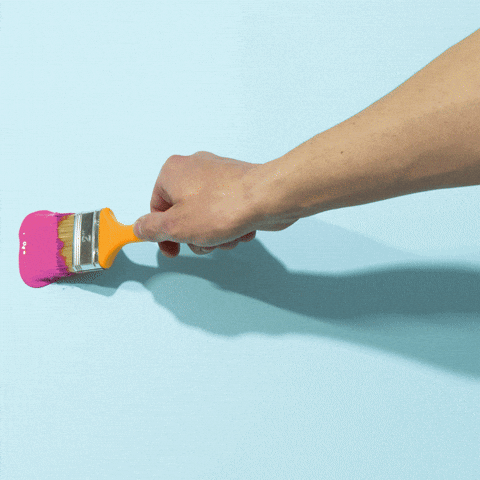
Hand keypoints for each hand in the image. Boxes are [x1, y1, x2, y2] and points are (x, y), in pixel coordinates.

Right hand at [133, 151, 297, 256]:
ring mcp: (218, 176)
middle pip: (183, 215)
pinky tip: (241, 230)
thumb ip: (152, 228)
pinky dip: (231, 226)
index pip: (156, 209)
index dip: (162, 235)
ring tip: (227, 236)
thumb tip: (139, 228)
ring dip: (215, 235)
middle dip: (195, 236)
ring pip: (206, 217)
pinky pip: (225, 213)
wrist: (268, 198)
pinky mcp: (237, 185)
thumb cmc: (223, 208)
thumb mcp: (176, 226)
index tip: (172, 251)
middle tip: (206, 242)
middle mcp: (194, 169)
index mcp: (172, 172)